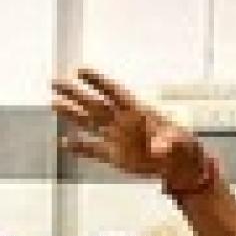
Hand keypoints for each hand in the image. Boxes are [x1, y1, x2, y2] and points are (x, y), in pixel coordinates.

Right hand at [54, 68, 206, 184]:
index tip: (80, 70)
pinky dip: (78, 147)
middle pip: (94, 103)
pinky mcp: (113, 155)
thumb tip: (160, 147)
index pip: (114, 92)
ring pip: (89, 122)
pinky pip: (92, 149)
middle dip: (75, 92)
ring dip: (71, 113)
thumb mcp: (178, 143)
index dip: (98, 81)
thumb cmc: (182, 147)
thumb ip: (167, 143)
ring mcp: (116, 137)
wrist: (179, 165)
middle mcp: (122, 120)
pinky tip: (63, 142)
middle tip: (56, 81)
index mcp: (137, 110)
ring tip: (53, 103)